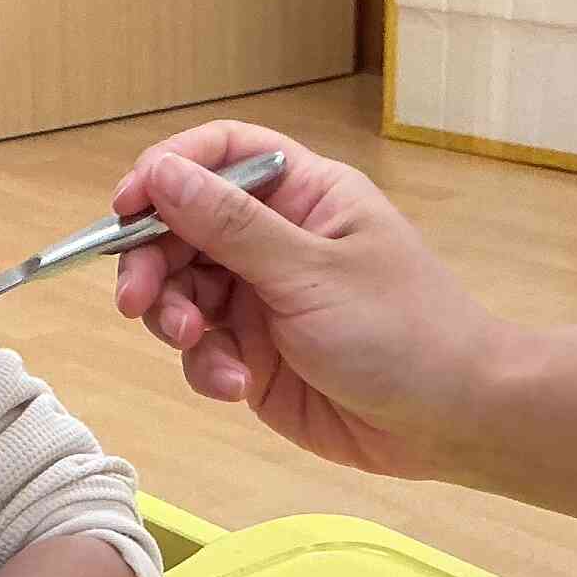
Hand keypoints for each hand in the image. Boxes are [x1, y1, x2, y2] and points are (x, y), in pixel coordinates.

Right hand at [109, 122, 511, 480]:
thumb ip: (230, 225)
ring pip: (182, 293)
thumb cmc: (402, 332)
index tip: (127, 207)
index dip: (167, 172)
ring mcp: (262, 299)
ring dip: (176, 321)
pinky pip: (202, 351)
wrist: (449, 420)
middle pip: (182, 228)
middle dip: (154, 263)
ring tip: (199, 348)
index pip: (220, 155)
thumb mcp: (310, 272)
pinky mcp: (255, 355)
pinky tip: (236, 387)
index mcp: (303, 195)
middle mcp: (276, 240)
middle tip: (139, 302)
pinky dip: (206, 367)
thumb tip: (161, 172)